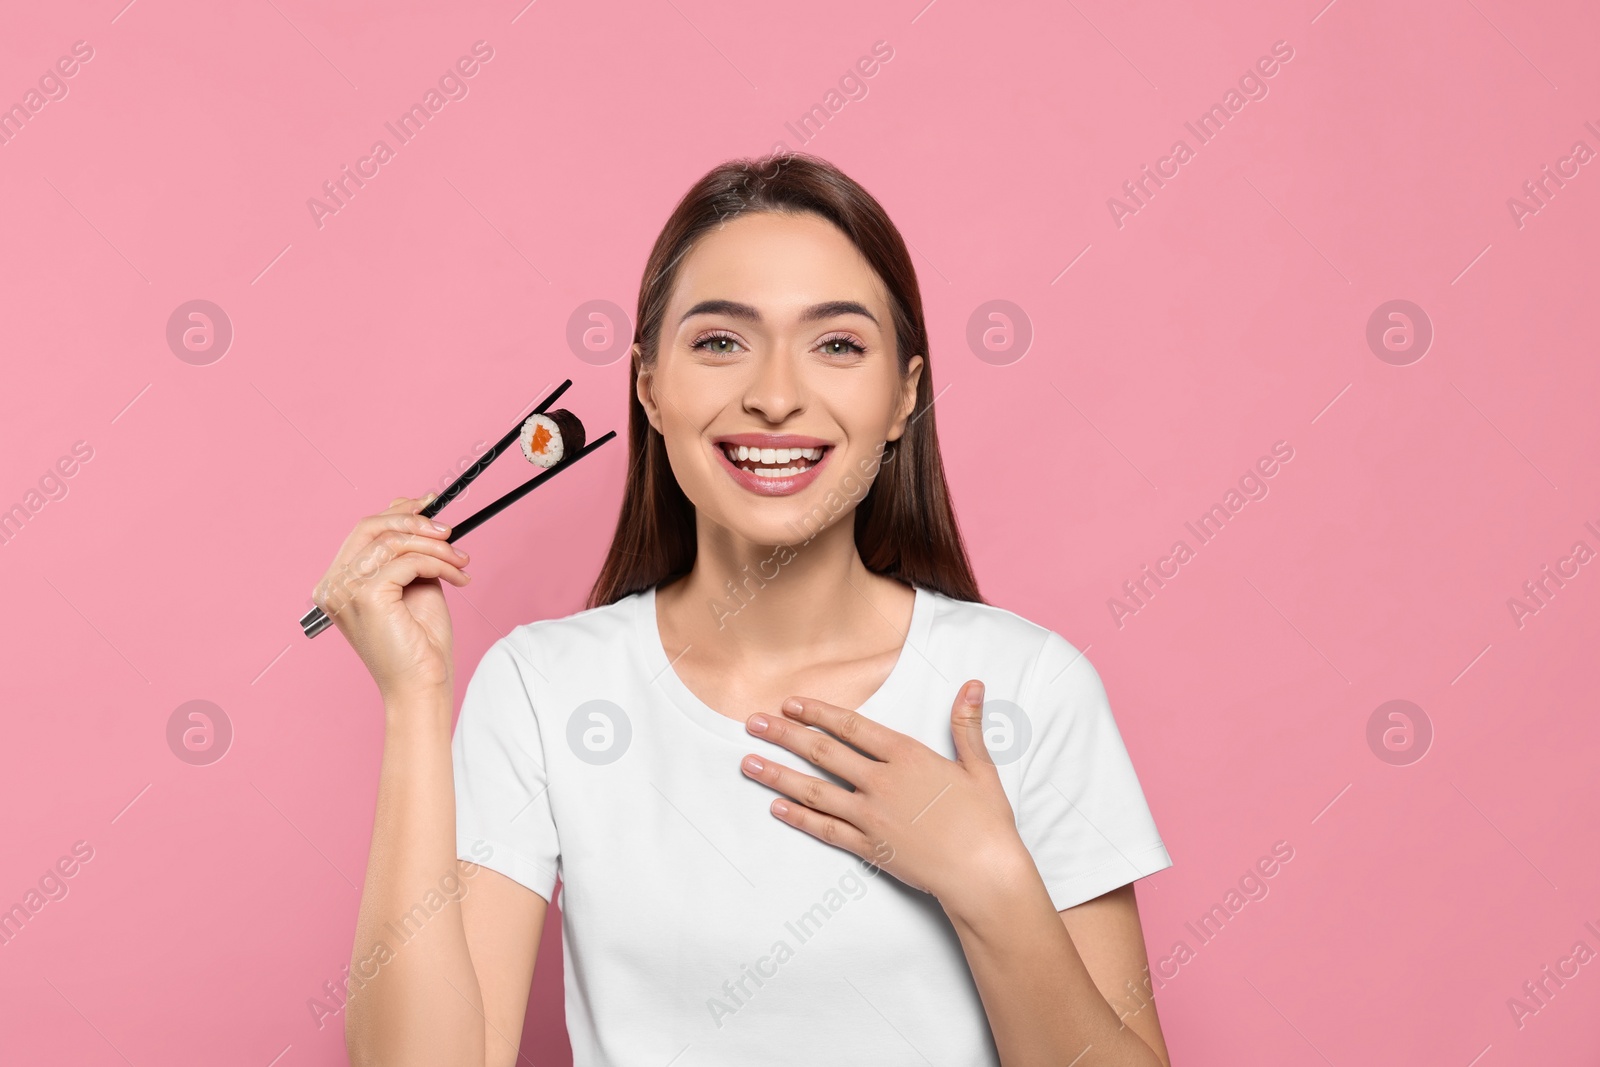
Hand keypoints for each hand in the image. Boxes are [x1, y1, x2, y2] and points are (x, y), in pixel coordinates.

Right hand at [312, 494, 471, 702]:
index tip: (429, 503)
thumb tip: (418, 513)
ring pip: (394, 542)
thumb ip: (410, 552)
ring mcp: (344, 590)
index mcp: (338, 583)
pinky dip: (439, 564)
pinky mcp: (366, 597)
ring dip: (436, 547)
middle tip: (449, 533)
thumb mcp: (415, 584)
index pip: (363, 530)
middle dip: (415, 521)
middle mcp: (332, 585)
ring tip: (461, 562)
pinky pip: (409, 561)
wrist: (422, 686)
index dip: (398, 511)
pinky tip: (458, 577)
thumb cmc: (418, 645)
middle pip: (371, 526)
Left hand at [740, 680, 1033, 909]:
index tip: (790, 703)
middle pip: (824, 753)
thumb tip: (972, 684)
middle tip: (752, 723)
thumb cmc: (986, 821)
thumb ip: (967, 725)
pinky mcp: (869, 847)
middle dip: (784, 735)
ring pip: (815, 791)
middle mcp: (883, 783)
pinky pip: (826, 829)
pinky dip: (799, 818)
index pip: (853, 727)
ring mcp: (872, 817)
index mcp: (908, 757)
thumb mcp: (980, 767)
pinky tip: (776, 808)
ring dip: (778, 775)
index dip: (819, 713)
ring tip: (747, 762)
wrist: (983, 874)